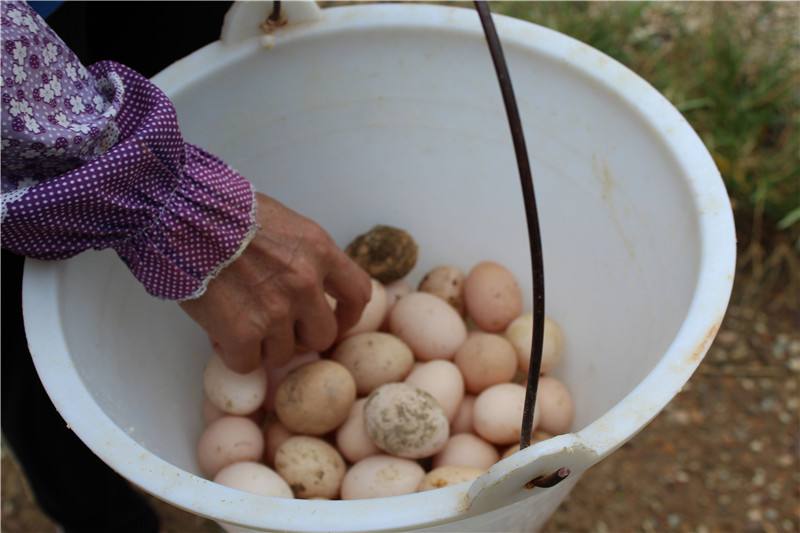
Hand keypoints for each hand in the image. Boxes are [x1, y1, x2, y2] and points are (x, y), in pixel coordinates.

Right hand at [179, 193, 371, 372]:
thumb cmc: (223, 209)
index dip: (347, 315)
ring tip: (239, 323)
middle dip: (301, 337)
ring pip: (283, 354)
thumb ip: (299, 254)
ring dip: (262, 345)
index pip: (358, 293)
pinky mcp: (243, 332)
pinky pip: (247, 363)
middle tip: (277, 331)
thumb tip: (305, 283)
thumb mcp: (280, 221)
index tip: (333, 320)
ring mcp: (276, 310)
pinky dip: (232, 354)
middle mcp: (306, 283)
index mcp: (319, 250)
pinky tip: (219, 334)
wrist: (179, 213)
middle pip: (323, 335)